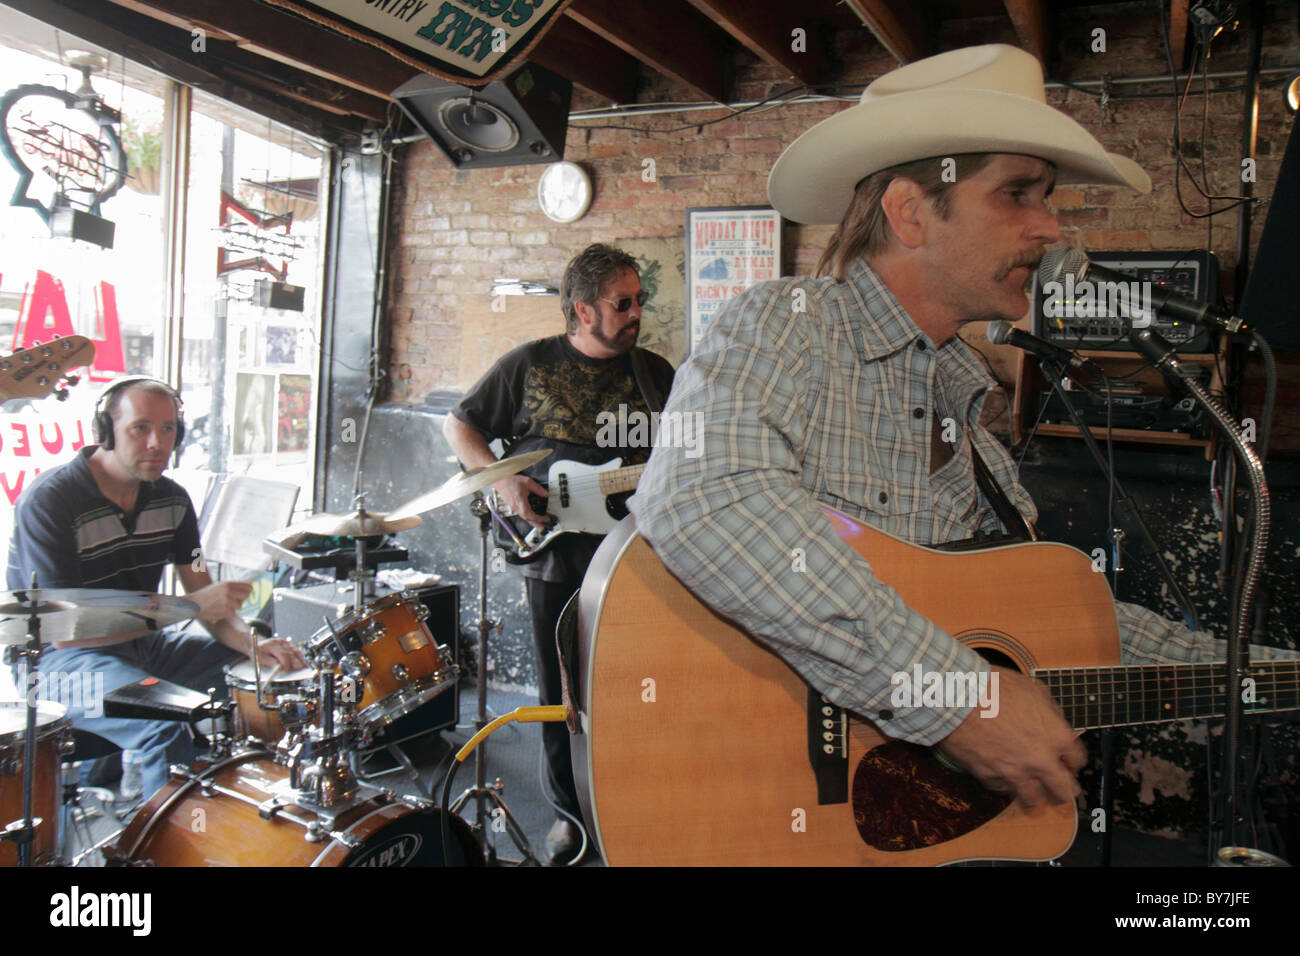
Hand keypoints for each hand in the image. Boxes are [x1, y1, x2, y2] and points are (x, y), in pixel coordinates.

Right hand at [186, 581, 252, 622]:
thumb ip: (234, 586)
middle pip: (246, 596)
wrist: (194, 604)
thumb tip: (250, 584)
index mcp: (228, 583)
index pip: (248, 586)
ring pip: (240, 605)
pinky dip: (228, 612)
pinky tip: (219, 610)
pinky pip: (233, 612)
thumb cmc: (207, 595)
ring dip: (233, 606)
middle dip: (241, 598)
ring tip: (222, 605)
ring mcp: (228, 602)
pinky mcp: (226, 611)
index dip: (248, 590)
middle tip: (232, 600)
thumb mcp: (220, 586)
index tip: (245, 593)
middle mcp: (228, 591)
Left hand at [254, 636, 307, 670]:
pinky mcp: (286, 643)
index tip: (288, 669)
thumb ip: (269, 661)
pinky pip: (294, 648)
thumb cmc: (257, 652)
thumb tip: (277, 665)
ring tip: (303, 665)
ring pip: (294, 649)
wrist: (255, 644)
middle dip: (295, 661)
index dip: (286, 662)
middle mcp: (279, 642)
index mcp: (271, 645)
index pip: (282, 653)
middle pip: (289, 652)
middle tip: (299, 668)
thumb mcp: (259, 658)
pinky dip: (299, 654)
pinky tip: (302, 660)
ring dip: (299, 658)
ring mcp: (283, 642)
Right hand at [493, 474, 549, 529]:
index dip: (538, 518)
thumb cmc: (511, 481)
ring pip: (523, 517)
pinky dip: (527, 517)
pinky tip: (531, 517)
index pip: (529, 514)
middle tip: (544, 526)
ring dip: (532, 521)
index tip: (545, 518)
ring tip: (539, 523)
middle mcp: (516, 506)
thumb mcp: (528, 482)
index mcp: (520, 501)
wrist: (500, 480)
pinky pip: (521, 514)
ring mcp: (513, 507)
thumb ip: (538, 489)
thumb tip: (546, 494)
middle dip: (536, 523)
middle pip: (526, 519)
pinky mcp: (513, 506)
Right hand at [938, 668, 1084, 807]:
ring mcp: (1015, 772)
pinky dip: (1004, 784)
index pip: (1077, 761)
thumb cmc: (994, 687)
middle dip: (1062, 790)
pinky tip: (1001, 775)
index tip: (1066, 762)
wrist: (958, 697)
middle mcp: (1041, 760)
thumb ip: (1049, 713)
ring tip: (1030, 791)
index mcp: (1057, 737)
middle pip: (1064, 791)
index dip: (1072, 761)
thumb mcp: (1033, 689)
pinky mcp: (990, 777)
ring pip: (1033, 800)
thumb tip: (1052, 722)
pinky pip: (1002, 789)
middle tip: (1057, 789)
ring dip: (1034, 795)